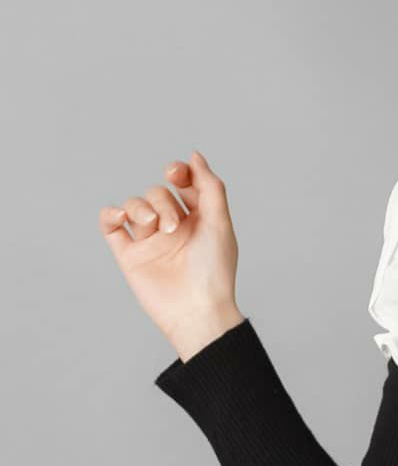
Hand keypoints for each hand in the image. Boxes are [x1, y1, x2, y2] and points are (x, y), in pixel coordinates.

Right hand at [99, 150, 243, 360]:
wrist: (196, 310)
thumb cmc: (214, 271)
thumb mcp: (220, 223)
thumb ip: (210, 187)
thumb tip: (194, 156)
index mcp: (198, 220)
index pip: (183, 184)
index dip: (178, 172)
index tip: (176, 173)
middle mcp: (173, 229)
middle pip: (157, 193)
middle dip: (163, 201)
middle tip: (174, 227)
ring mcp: (150, 241)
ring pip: (134, 205)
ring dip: (141, 208)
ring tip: (155, 228)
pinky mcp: (129, 255)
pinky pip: (110, 224)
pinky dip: (111, 213)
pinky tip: (121, 217)